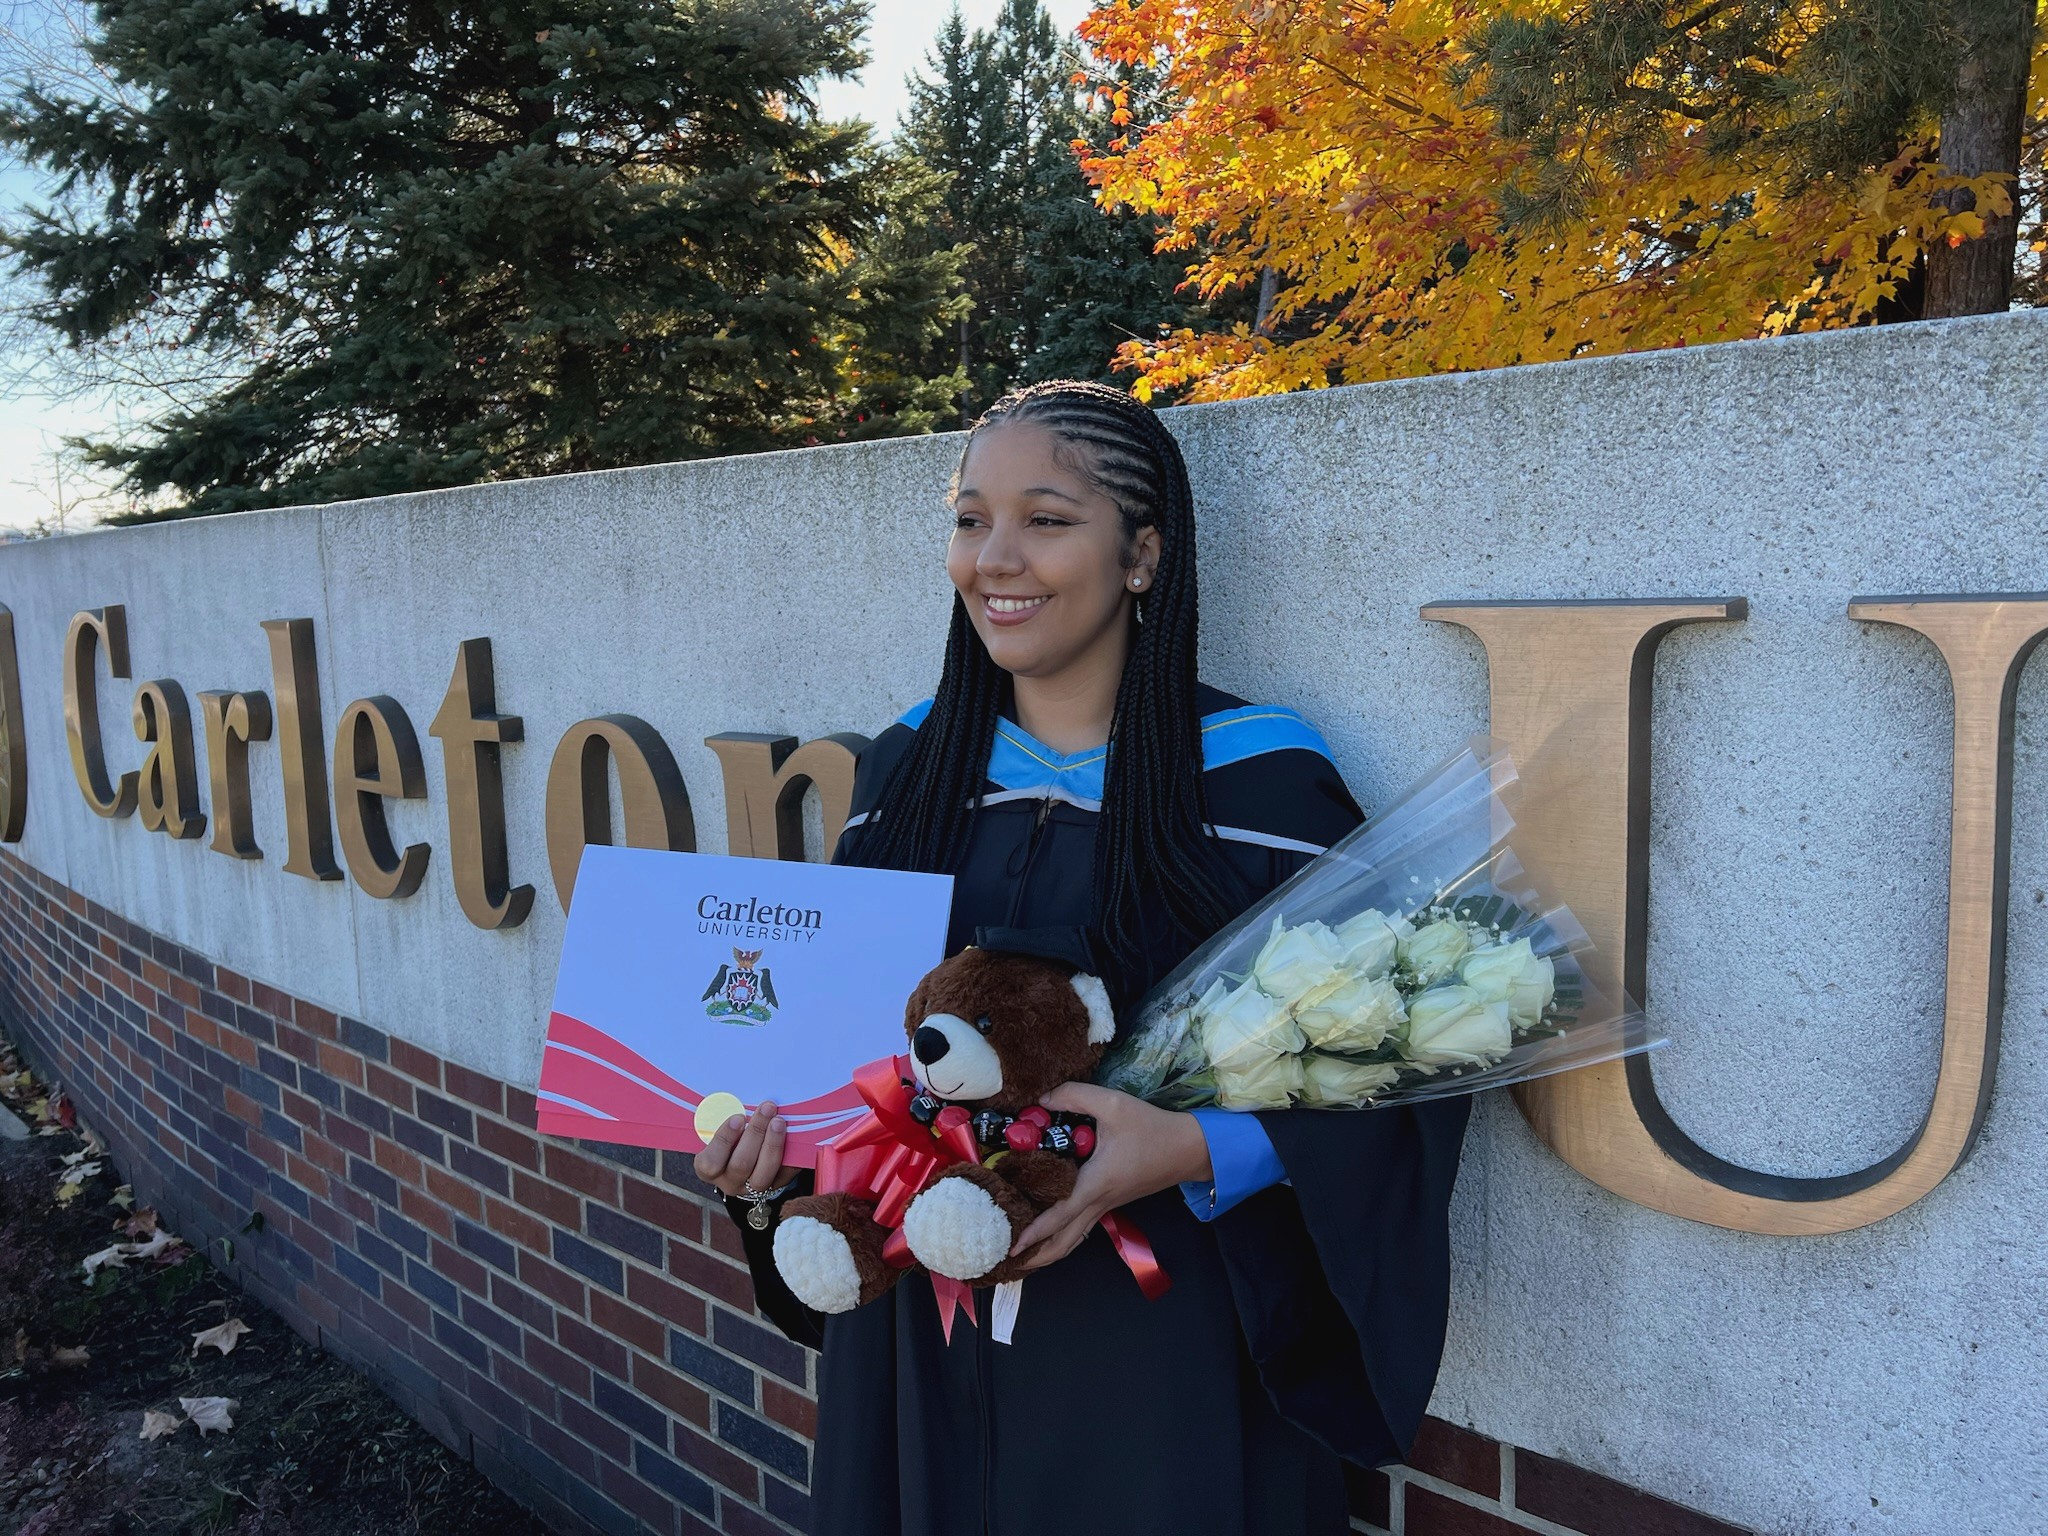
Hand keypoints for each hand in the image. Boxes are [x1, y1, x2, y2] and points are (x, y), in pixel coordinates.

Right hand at [694, 1100, 797, 1198]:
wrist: (745, 1159)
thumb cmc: (730, 1138)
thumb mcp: (721, 1131)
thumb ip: (728, 1122)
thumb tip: (746, 1100)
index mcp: (709, 1169)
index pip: (711, 1162)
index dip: (725, 1140)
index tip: (738, 1118)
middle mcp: (730, 1182)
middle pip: (741, 1164)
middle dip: (756, 1133)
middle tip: (767, 1108)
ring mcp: (752, 1189)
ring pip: (763, 1173)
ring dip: (773, 1143)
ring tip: (779, 1121)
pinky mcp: (774, 1186)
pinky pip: (785, 1175)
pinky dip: (791, 1156)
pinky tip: (794, 1139)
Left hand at [1008, 1083, 1211, 1272]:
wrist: (1188, 1148)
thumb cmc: (1151, 1127)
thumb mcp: (1113, 1103)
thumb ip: (1075, 1096)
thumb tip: (1040, 1100)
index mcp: (1096, 1183)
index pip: (1060, 1214)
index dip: (1034, 1231)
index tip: (1011, 1245)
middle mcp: (1099, 1201)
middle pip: (1065, 1240)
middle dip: (1037, 1255)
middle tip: (1009, 1263)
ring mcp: (1107, 1205)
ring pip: (1074, 1237)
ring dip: (1049, 1250)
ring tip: (1024, 1257)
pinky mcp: (1112, 1201)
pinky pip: (1083, 1225)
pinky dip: (1063, 1235)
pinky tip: (1051, 1230)